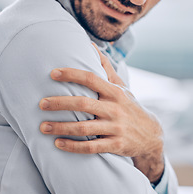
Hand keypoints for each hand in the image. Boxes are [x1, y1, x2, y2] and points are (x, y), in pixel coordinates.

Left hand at [39, 44, 163, 182]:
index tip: (52, 73)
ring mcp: (116, 128)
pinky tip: (58, 143)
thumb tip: (91, 45)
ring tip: (42, 127)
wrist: (151, 134)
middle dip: (59, 103)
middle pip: (82, 104)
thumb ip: (106, 67)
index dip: (71, 74)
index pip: (91, 78)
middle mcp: (115, 108)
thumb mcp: (121, 87)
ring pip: (83, 128)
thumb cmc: (129, 106)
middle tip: (41, 104)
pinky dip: (73, 146)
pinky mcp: (116, 145)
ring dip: (60, 127)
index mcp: (114, 92)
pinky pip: (91, 147)